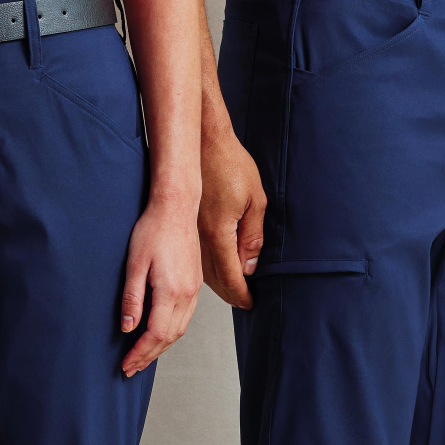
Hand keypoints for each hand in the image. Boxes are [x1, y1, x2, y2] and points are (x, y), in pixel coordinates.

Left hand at [120, 196, 201, 376]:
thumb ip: (132, 298)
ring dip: (162, 347)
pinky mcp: (195, 283)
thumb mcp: (134, 263)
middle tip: (131, 368)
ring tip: (144, 356)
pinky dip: (172, 332)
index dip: (140, 353)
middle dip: (149, 356)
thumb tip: (128, 328)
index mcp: (171, 291)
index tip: (126, 365)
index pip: (155, 334)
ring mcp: (194, 289)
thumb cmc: (153, 230)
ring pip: (180, 330)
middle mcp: (187, 294)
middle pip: (169, 337)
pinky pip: (186, 318)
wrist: (176, 207)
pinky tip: (161, 333)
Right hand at [198, 125, 266, 308]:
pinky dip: (207, 267)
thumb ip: (253, 235)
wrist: (204, 141)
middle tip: (242, 302)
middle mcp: (201, 235)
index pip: (231, 275)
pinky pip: (197, 254)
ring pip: (202, 268)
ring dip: (217, 283)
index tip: (249, 303)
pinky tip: (213, 268)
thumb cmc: (230, 164)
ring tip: (231, 291)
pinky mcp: (189, 222)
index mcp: (219, 232)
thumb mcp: (254, 199)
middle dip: (230, 294)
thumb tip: (250, 265)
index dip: (241, 293)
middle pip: (214, 278)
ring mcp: (192, 229)